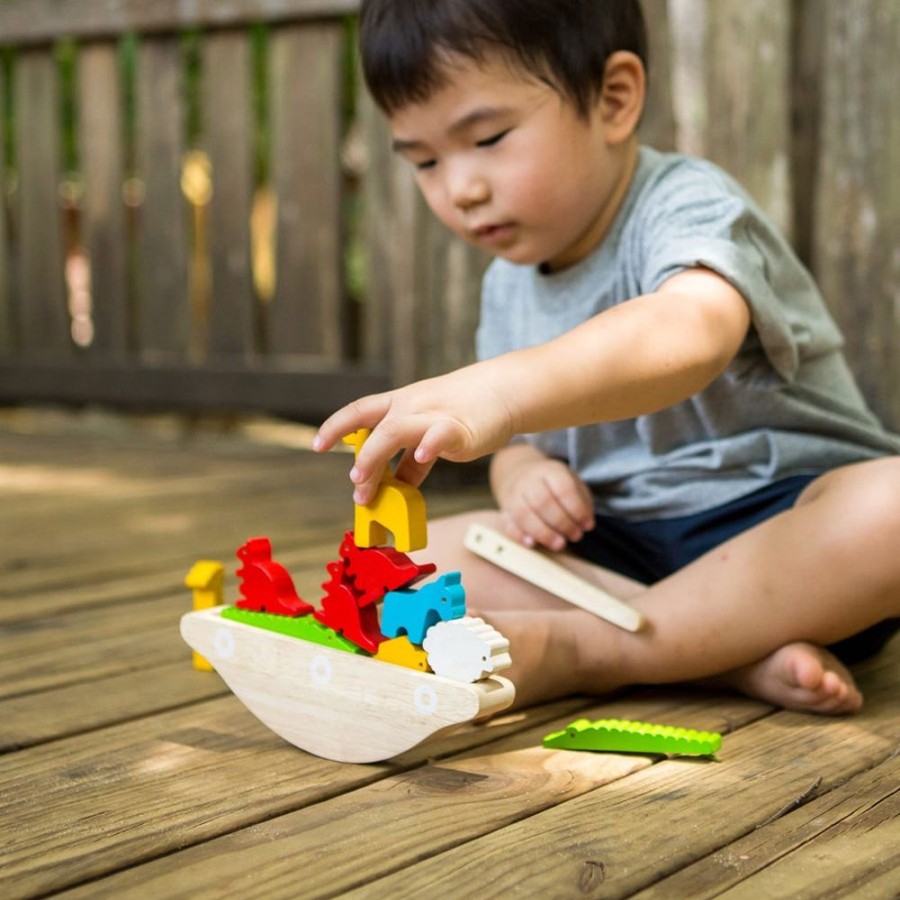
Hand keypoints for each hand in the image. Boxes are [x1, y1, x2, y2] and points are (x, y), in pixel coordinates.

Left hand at [312, 363, 519, 503]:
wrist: (503, 390)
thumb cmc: (466, 411)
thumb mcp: (430, 430)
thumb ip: (413, 460)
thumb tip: (396, 486)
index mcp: (400, 404)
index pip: (360, 411)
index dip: (336, 427)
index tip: (318, 445)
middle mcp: (411, 406)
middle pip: (372, 423)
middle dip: (357, 456)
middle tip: (353, 485)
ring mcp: (433, 415)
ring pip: (394, 431)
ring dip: (374, 457)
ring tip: (365, 485)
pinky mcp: (458, 427)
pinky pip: (438, 434)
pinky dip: (427, 446)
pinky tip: (422, 455)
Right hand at [492, 448, 594, 551]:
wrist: (522, 475)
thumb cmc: (555, 485)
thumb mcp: (574, 484)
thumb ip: (583, 504)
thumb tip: (585, 524)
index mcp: (551, 471)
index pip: (563, 489)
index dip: (577, 510)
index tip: (587, 526)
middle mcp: (529, 480)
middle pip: (542, 501)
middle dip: (562, 523)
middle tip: (576, 536)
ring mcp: (513, 495)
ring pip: (523, 514)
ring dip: (543, 533)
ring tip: (559, 544)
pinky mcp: (504, 511)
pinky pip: (507, 524)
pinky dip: (519, 536)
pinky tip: (532, 544)